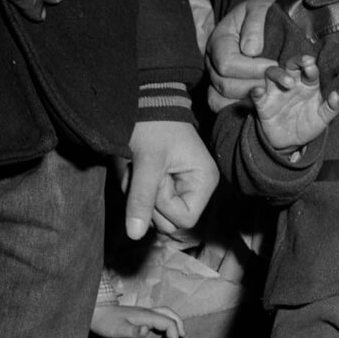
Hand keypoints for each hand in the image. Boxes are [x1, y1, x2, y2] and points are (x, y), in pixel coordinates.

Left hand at [90, 304, 185, 337]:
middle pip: (172, 316)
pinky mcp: (140, 316)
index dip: (173, 337)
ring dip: (174, 324)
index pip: (169, 323)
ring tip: (177, 336)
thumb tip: (147, 331)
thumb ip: (133, 330)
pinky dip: (166, 324)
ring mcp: (145, 313)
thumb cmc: (105, 322)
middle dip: (178, 329)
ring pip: (167, 314)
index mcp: (147, 316)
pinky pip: (160, 317)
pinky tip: (161, 333)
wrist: (95, 312)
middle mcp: (149, 312)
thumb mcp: (118, 329)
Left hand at [125, 120, 218, 241]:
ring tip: (139, 170)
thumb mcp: (147, 162)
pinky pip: (149, 204)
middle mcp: (197, 189)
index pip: (185, 218)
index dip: (164, 204)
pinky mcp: (168, 186)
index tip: (156, 178)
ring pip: (156, 215)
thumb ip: (141, 198)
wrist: (146, 103)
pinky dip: (136, 191)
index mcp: (204, 182)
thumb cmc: (153, 127)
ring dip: (139, 196)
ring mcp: (182, 188)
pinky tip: (137, 171)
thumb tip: (134, 235)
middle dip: (150, 201)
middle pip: (171, 222)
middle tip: (146, 174)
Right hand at [207, 0, 278, 112]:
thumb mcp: (262, 9)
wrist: (271, 18)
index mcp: (219, 40)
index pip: (228, 63)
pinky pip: (222, 104)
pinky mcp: (224, 88)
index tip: (275, 65)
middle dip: (257, 85)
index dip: (253, 68)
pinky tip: (263, 101)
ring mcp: (216, 75)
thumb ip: (255, 25)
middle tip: (283, 81)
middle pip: (225, 84)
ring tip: (276, 90)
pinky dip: (241, 106)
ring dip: (253, 97)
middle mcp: (212, 60)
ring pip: (224, 97)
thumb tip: (250, 50)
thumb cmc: (266, 13)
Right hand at [252, 55, 338, 152]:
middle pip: (291, 65)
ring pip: (272, 73)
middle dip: (297, 61)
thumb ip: (332, 108)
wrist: (291, 143)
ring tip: (288, 83)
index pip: (309, 70)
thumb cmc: (308, 125)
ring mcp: (276, 92)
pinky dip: (256, 91)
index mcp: (307, 85)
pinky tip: (258, 91)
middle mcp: (291, 84)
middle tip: (304, 62)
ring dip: (279, 74)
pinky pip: (257, 94)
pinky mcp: (263, 104)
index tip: (312, 66)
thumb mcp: (323, 119)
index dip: (310, 66)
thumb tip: (336, 96)